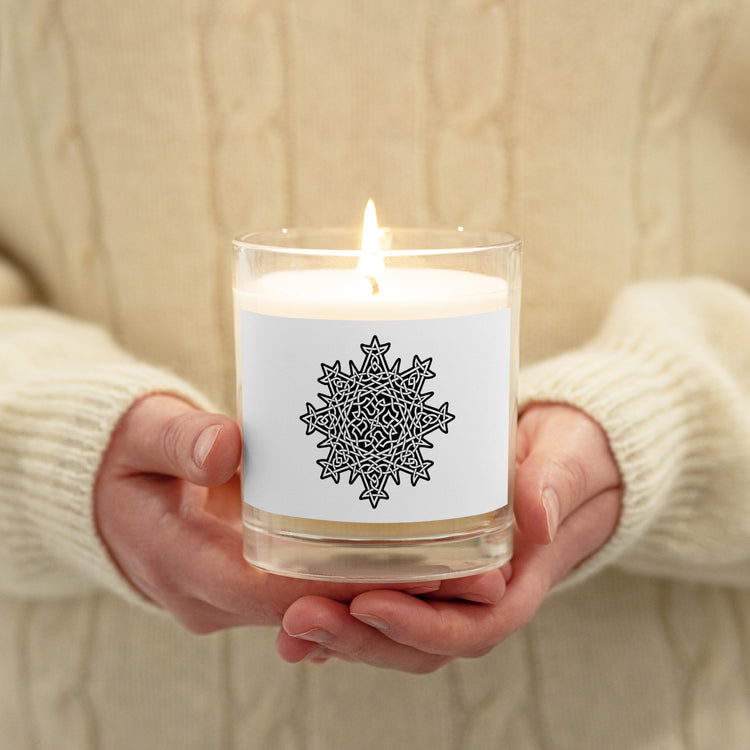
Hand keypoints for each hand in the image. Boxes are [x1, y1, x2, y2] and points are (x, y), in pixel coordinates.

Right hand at [94, 395, 504, 632]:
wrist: (107, 493)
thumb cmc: (124, 459)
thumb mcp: (142, 434)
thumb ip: (178, 438)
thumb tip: (225, 447)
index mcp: (187, 566)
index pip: (281, 593)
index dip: (352, 586)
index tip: (419, 569)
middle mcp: (216, 598)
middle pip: (316, 611)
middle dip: (392, 598)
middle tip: (472, 572)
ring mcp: (236, 598)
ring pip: (322, 612)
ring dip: (388, 598)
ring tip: (465, 568)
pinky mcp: (252, 584)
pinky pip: (313, 596)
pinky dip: (361, 585)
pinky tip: (414, 561)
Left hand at [275, 403, 621, 671]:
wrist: (564, 457)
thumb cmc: (570, 458)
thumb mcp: (569, 459)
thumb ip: (556, 483)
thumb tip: (537, 515)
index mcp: (518, 581)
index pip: (472, 627)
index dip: (420, 627)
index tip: (369, 604)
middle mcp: (480, 596)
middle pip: (419, 642)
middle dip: (360, 638)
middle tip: (299, 617)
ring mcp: (450, 587)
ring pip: (394, 630)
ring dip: (341, 633)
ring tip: (287, 621)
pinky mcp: (426, 567)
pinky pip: (384, 598)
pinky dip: (342, 610)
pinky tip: (296, 604)